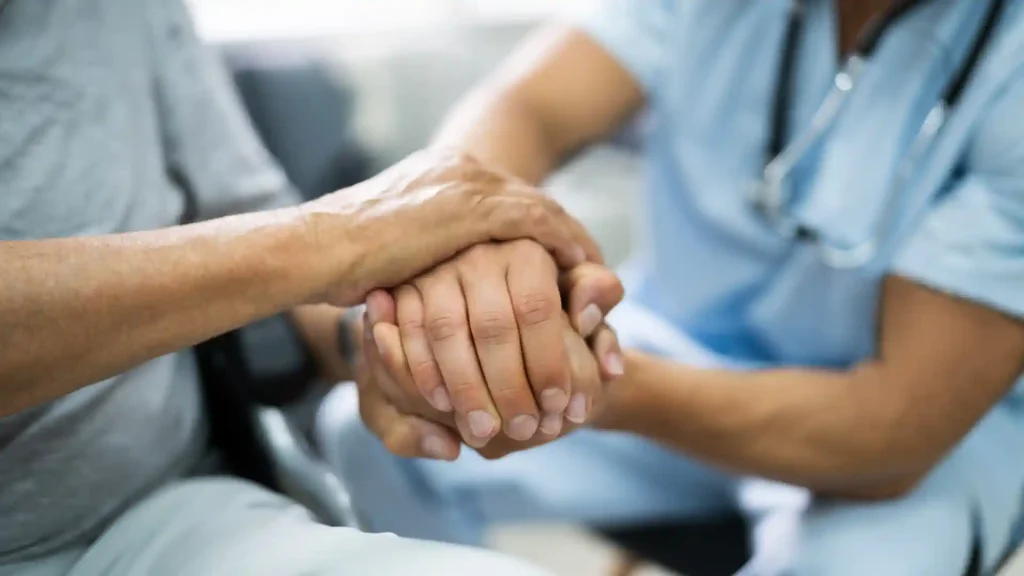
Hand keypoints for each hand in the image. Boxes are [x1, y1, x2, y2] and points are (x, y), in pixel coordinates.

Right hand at [300, 148, 600, 306]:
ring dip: (572, 242)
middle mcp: (458, 169)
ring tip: (594, 273)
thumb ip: (426, 257)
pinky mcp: (469, 206)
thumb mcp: (395, 252)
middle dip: (564, 234)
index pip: (506, 199)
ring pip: (541, 209)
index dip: (538, 230)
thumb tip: (434, 284)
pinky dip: (563, 244)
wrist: (315, 249)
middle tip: (591, 265)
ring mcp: (465, 183)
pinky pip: (536, 223)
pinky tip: (581, 266)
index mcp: (440, 174)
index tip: (559, 258)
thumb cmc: (341, 261)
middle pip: (531, 201)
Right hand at [369, 241, 623, 447]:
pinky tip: (444, 406)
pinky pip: (410, 333)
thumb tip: (586, 317)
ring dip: (465, 388)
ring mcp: (437, 267)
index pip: (537, 309)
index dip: (548, 362)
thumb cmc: (549, 291)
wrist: (494, 276)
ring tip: (485, 432)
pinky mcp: (404, 286)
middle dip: (507, 387)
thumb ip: (598, 297)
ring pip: (447, 332)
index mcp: (526, 250)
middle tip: (523, 431)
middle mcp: (479, 251)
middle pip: (492, 326)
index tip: (559, 405)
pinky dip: (424, 373)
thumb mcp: (581, 288)